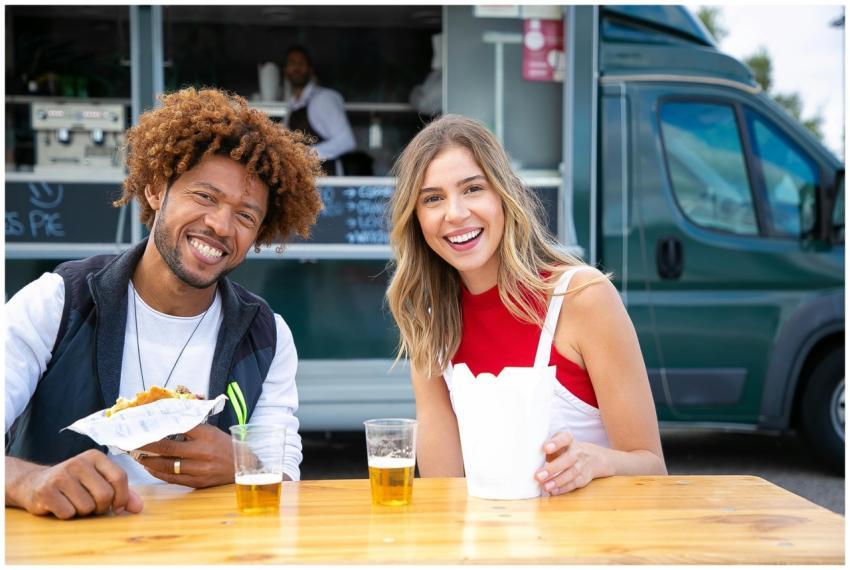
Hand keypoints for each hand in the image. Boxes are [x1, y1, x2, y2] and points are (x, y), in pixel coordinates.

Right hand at [7, 450, 142, 518]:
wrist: (34, 483)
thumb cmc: (73, 484)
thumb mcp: (98, 482)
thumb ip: (121, 493)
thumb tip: (139, 508)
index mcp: (95, 456)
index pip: (119, 477)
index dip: (122, 497)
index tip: (117, 507)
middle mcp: (78, 462)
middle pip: (104, 495)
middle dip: (101, 508)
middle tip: (91, 506)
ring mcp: (60, 475)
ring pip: (86, 507)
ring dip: (82, 512)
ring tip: (73, 502)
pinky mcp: (46, 491)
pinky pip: (68, 513)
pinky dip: (67, 515)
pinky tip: (60, 505)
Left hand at [137, 423, 233, 487]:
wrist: (242, 466)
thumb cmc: (224, 445)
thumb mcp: (211, 431)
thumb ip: (191, 426)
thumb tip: (167, 421)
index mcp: (206, 434)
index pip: (178, 427)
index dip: (159, 428)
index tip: (145, 427)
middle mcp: (202, 451)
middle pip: (168, 448)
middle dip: (147, 446)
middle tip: (133, 443)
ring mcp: (200, 468)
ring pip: (167, 465)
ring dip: (149, 461)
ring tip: (138, 456)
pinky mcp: (198, 481)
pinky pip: (173, 478)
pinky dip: (159, 473)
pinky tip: (151, 468)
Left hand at [534, 431, 612, 495]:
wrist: (592, 458)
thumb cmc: (565, 449)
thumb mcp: (557, 443)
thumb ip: (545, 448)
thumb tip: (526, 456)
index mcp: (569, 439)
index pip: (564, 438)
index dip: (556, 442)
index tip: (545, 448)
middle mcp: (577, 452)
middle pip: (568, 459)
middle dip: (553, 468)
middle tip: (538, 475)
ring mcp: (582, 465)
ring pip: (571, 473)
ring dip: (557, 481)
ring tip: (544, 486)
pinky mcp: (583, 478)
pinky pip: (574, 484)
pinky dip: (563, 489)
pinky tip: (553, 491)